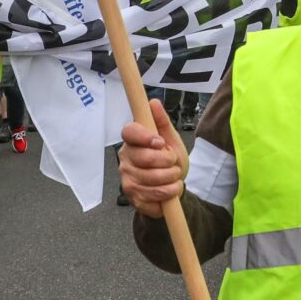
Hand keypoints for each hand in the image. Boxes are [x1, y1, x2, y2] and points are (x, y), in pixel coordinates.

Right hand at [117, 99, 184, 217]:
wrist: (173, 185)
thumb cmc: (169, 160)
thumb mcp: (171, 139)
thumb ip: (162, 122)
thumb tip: (153, 102)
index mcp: (132, 141)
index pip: (129, 133)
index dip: (145, 137)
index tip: (160, 142)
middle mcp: (125, 159)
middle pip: (144, 158)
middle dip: (167, 162)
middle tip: (174, 163)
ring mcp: (127, 179)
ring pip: (151, 180)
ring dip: (171, 179)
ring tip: (174, 176)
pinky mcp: (132, 197)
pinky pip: (152, 196)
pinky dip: (168, 194)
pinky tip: (169, 190)